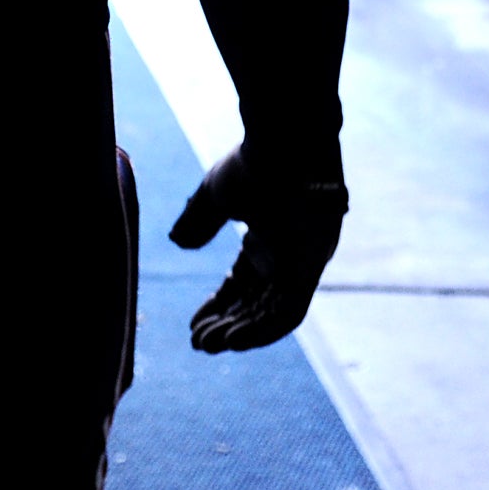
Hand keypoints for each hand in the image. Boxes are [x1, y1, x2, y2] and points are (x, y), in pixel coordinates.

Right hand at [169, 147, 346, 351]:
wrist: (285, 144)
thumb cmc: (254, 162)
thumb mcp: (216, 195)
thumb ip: (198, 220)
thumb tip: (178, 242)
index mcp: (266, 240)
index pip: (241, 285)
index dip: (217, 306)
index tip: (192, 325)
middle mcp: (285, 258)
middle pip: (256, 305)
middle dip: (226, 326)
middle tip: (197, 343)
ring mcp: (300, 265)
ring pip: (271, 314)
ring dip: (241, 333)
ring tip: (209, 345)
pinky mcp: (310, 269)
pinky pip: (289, 312)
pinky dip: (262, 330)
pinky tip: (234, 340)